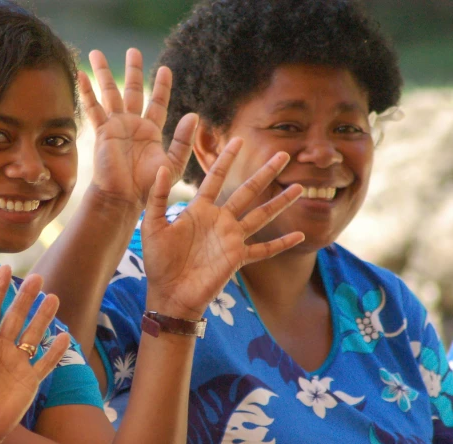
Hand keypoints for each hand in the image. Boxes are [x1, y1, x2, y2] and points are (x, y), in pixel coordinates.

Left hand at [0, 266, 68, 443]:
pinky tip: (64, 336)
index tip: (5, 269)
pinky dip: (55, 351)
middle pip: (15, 316)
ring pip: (33, 334)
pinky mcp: (29, 381)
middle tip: (37, 278)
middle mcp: (0, 348)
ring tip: (53, 297)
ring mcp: (16, 364)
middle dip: (25, 297)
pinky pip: (45, 362)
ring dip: (43, 317)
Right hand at [79, 48, 198, 209]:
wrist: (124, 198)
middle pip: (132, 91)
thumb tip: (194, 115)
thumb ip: (184, 141)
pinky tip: (80, 74)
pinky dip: (86, 91)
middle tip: (133, 51)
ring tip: (97, 53)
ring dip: (103, 73)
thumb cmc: (148, 186)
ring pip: (110, 93)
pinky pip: (93, 107)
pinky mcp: (102, 131)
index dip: (161, 86)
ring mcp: (115, 126)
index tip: (165, 69)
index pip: (157, 102)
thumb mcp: (173, 164)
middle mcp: (132, 125)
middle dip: (133, 71)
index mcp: (150, 132)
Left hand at [141, 138, 304, 318]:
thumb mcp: (153, 225)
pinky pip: (264, 250)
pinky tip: (300, 236)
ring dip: (281, 202)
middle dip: (265, 173)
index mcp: (200, 210)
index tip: (239, 140)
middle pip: (248, 191)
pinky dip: (282, 243)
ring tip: (300, 188)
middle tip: (283, 155)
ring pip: (262, 216)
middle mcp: (220, 220)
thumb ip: (158, 197)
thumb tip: (161, 167)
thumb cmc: (158, 261)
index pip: (216, 177)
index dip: (227, 159)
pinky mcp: (238, 259)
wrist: (169, 293)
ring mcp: (231, 239)